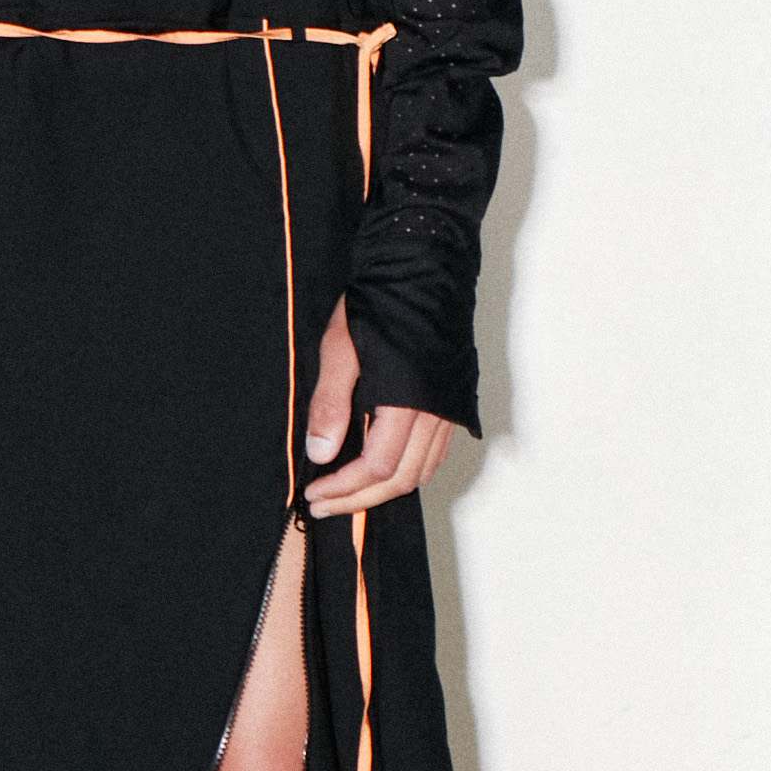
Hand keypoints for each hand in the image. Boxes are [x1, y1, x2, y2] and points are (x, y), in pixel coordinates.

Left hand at [303, 293, 454, 519]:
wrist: (424, 267)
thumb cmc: (382, 301)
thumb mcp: (341, 348)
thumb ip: (331, 404)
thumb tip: (321, 453)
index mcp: (409, 400)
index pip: (377, 466)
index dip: (344, 488)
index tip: (315, 492)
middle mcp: (437, 410)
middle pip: (402, 479)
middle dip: (361, 498)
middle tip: (325, 503)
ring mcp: (450, 407)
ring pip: (423, 470)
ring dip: (386, 488)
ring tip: (350, 490)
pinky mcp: (454, 399)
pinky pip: (435, 453)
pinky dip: (409, 469)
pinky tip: (383, 465)